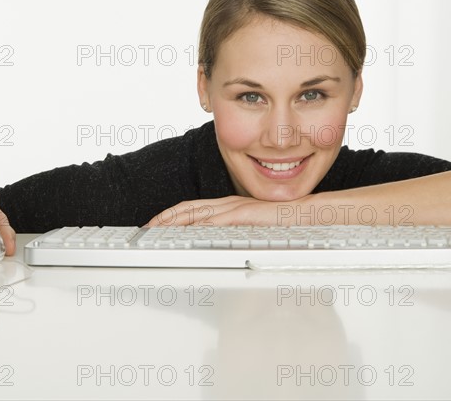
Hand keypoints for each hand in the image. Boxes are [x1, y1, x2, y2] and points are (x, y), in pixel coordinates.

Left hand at [146, 195, 296, 226]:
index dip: (171, 216)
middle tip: (146, 228)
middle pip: (186, 209)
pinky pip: (215, 222)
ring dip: (173, 222)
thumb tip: (218, 246)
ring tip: (156, 230)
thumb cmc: (281, 223)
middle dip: (163, 218)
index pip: (191, 209)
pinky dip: (197, 228)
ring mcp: (233, 208)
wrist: (304, 214)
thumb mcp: (252, 229)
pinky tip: (185, 235)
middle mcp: (226, 204)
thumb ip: (235, 234)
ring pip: (195, 213)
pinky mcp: (242, 215)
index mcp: (227, 207)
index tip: (155, 225)